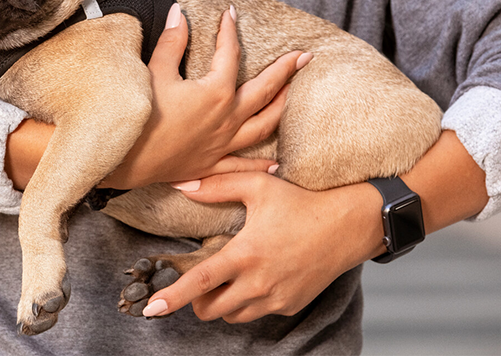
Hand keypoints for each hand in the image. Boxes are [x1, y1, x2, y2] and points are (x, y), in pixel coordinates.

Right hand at [100, 3, 310, 188]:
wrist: (126, 159)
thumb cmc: (140, 117)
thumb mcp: (154, 73)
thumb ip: (173, 43)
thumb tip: (180, 14)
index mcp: (215, 93)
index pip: (229, 54)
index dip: (229, 31)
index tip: (230, 14)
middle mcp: (227, 118)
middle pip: (264, 91)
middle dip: (285, 71)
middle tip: (304, 57)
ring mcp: (223, 143)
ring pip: (263, 126)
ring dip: (280, 109)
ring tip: (291, 96)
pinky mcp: (211, 164)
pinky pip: (244, 165)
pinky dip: (262, 164)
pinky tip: (276, 164)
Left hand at [141, 172, 383, 321]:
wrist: (348, 225)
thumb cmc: (302, 202)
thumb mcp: (258, 186)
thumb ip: (216, 185)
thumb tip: (182, 185)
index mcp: (245, 254)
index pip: (199, 282)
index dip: (172, 297)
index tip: (152, 309)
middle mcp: (259, 282)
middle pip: (210, 309)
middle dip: (196, 300)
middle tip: (200, 278)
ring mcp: (275, 298)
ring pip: (231, 315)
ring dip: (221, 302)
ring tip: (228, 276)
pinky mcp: (289, 305)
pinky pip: (256, 312)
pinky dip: (247, 302)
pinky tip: (256, 277)